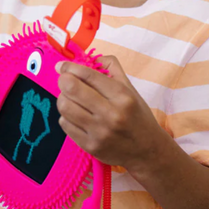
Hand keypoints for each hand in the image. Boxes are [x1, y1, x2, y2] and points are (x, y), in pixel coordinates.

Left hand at [55, 55, 165, 169]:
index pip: (88, 75)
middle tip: (64, 81)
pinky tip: (76, 116)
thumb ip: (113, 68)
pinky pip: (65, 124)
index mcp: (122, 96)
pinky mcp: (90, 146)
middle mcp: (111, 114)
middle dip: (63, 81)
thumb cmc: (137, 116)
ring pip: (65, 107)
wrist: (147, 151)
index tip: (61, 66)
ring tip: (71, 99)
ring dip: (64, 99)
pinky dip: (66, 117)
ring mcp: (99, 132)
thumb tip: (91, 57)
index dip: (70, 67)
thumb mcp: (131, 89)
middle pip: (71, 89)